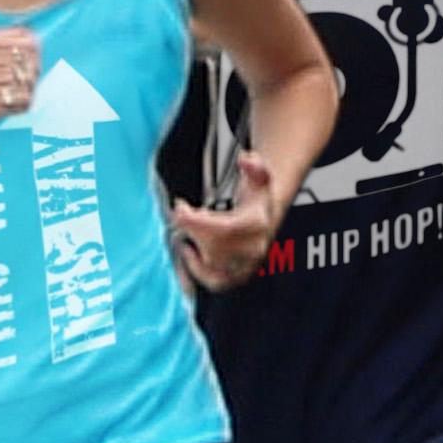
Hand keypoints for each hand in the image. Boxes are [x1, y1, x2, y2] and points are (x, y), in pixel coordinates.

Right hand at [0, 27, 40, 140]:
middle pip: (27, 58)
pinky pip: (20, 99)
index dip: (34, 48)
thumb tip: (32, 43)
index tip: (33, 58)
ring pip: (26, 80)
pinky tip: (12, 107)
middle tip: (30, 81)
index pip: (23, 36)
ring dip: (28, 90)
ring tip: (18, 96)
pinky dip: (21, 105)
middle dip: (34, 70)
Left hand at [169, 152, 287, 290]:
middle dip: (192, 231)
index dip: (195, 221)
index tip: (179, 207)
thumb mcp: (258, 177)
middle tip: (181, 216)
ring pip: (212, 268)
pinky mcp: (236, 278)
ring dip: (193, 253)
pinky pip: (214, 283)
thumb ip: (255, 166)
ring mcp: (246, 266)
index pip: (224, 229)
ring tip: (187, 237)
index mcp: (257, 224)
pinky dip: (197, 272)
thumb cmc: (255, 199)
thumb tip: (246, 159)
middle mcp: (253, 249)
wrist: (263, 221)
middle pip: (214, 248)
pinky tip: (189, 254)